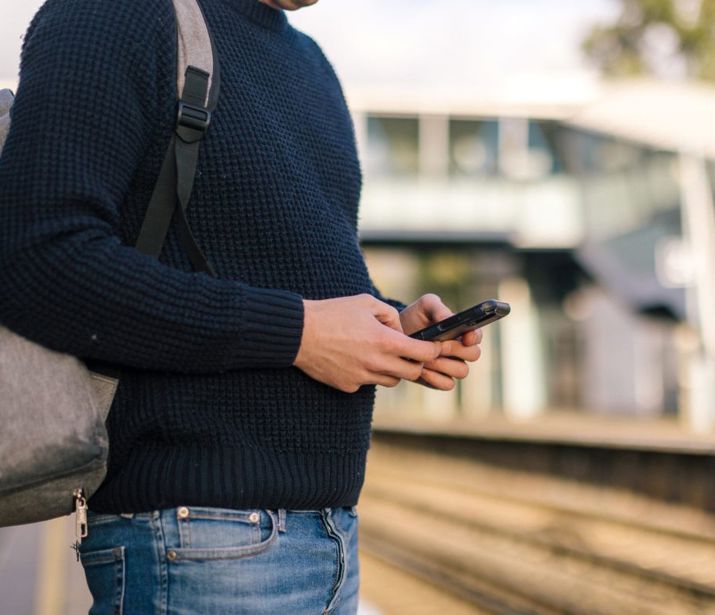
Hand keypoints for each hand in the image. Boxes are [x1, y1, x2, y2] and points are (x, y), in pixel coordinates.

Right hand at [293, 294, 440, 392]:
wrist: (299, 333)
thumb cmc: (332, 313)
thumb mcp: (365, 302)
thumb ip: (390, 315)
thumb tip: (400, 329)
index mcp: (385, 341)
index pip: (424, 353)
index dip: (433, 350)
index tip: (434, 346)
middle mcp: (377, 363)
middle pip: (413, 373)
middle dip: (416, 364)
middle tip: (411, 353)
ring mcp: (362, 377)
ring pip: (391, 380)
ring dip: (392, 369)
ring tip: (379, 353)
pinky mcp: (348, 386)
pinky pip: (367, 382)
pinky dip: (368, 373)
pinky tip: (355, 358)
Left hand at [399, 294, 481, 390]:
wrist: (395, 336)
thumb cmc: (414, 318)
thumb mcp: (425, 306)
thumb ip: (438, 308)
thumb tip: (448, 320)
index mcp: (461, 331)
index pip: (477, 335)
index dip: (474, 337)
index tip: (465, 337)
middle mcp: (460, 350)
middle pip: (474, 354)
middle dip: (456, 350)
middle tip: (438, 346)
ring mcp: (451, 366)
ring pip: (462, 371)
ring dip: (444, 364)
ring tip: (425, 357)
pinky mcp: (439, 379)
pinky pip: (447, 384)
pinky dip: (435, 378)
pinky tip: (421, 369)